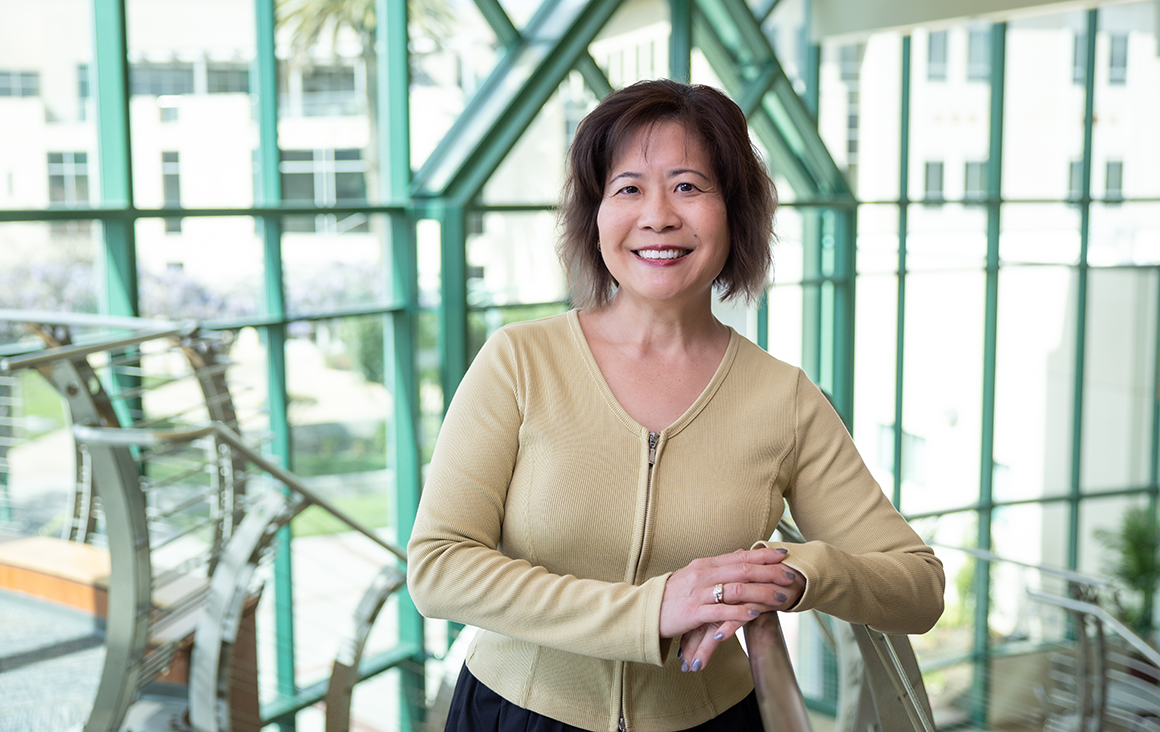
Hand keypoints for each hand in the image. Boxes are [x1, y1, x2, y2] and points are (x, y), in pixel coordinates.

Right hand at [660, 547, 804, 672]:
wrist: (646, 611)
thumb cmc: (673, 594)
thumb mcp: (696, 574)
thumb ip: (720, 565)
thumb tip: (742, 552)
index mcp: (705, 565)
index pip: (739, 556)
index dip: (763, 555)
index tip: (783, 553)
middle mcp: (703, 575)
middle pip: (742, 570)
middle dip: (769, 573)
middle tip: (791, 576)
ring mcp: (698, 594)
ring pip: (735, 589)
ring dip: (761, 593)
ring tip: (781, 598)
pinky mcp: (693, 613)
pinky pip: (720, 611)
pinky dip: (739, 612)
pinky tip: (755, 613)